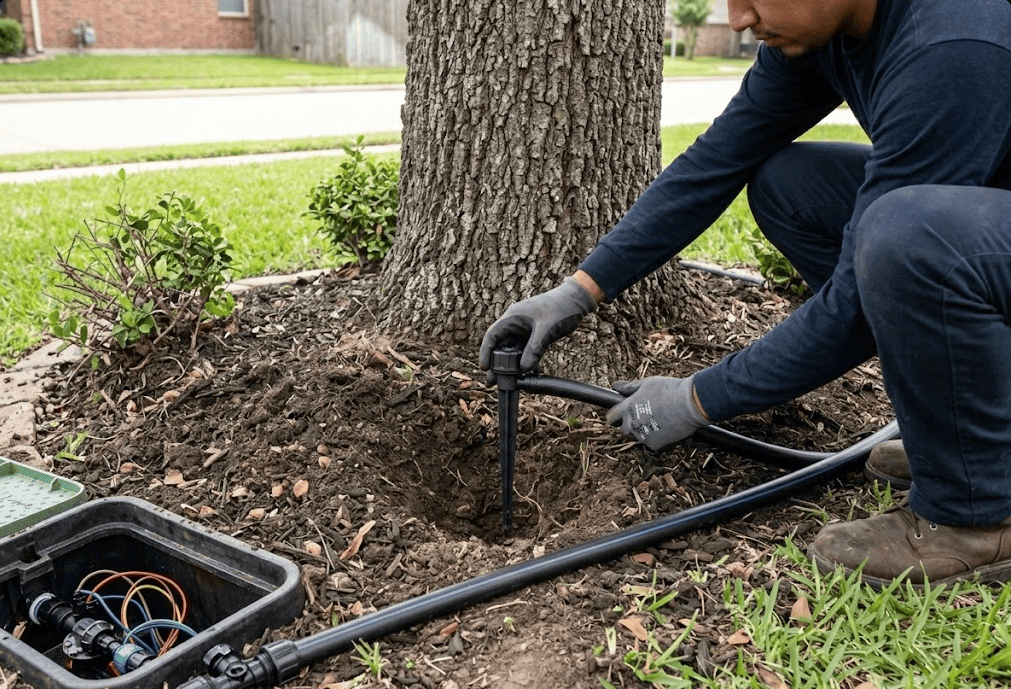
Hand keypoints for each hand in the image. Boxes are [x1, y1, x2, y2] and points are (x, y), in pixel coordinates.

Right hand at [479, 277, 597, 372]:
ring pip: (513, 350)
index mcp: (512, 317)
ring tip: (507, 382)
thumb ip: (534, 349)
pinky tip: (527, 374)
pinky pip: (525, 351)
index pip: (492, 336)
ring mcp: (525, 330)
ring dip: (511, 366)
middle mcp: (515, 324)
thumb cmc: (560, 308)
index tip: (484, 368)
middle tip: (493, 381)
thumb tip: (524, 369)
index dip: (486, 352)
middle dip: (496, 364)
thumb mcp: (546, 330)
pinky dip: (525, 362)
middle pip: (500, 346)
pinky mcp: (534, 335)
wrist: (576, 300)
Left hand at [605, 375, 709, 450]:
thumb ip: (629, 387)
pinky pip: (651, 443)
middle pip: (624, 428)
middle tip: (645, 415)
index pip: (612, 417)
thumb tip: (615, 386)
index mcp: (628, 408)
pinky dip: (657, 438)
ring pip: (638, 436)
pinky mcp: (654, 445)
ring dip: (644, 431)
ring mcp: (642, 436)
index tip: (619, 416)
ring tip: (660, 419)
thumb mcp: (647, 383)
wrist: (690, 404)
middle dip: (631, 423)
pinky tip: (667, 427)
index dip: (615, 416)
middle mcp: (632, 423)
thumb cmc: (670, 390)